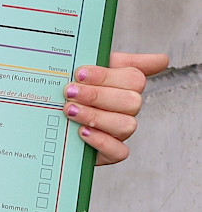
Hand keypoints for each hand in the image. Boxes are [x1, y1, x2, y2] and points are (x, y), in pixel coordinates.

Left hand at [70, 51, 170, 165]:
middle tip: (70, 92)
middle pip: (131, 102)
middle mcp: (126, 109)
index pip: (134, 79)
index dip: (107, 76)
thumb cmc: (73, 90)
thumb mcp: (90, 68)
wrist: (48, 118)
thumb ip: (120, 60)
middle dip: (97, 95)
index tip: (80, 73)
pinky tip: (82, 132)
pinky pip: (119, 151)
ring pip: (126, 125)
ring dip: (95, 116)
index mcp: (124, 86)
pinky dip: (101, 141)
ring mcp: (120, 132)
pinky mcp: (110, 152)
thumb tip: (163, 60)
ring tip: (70, 110)